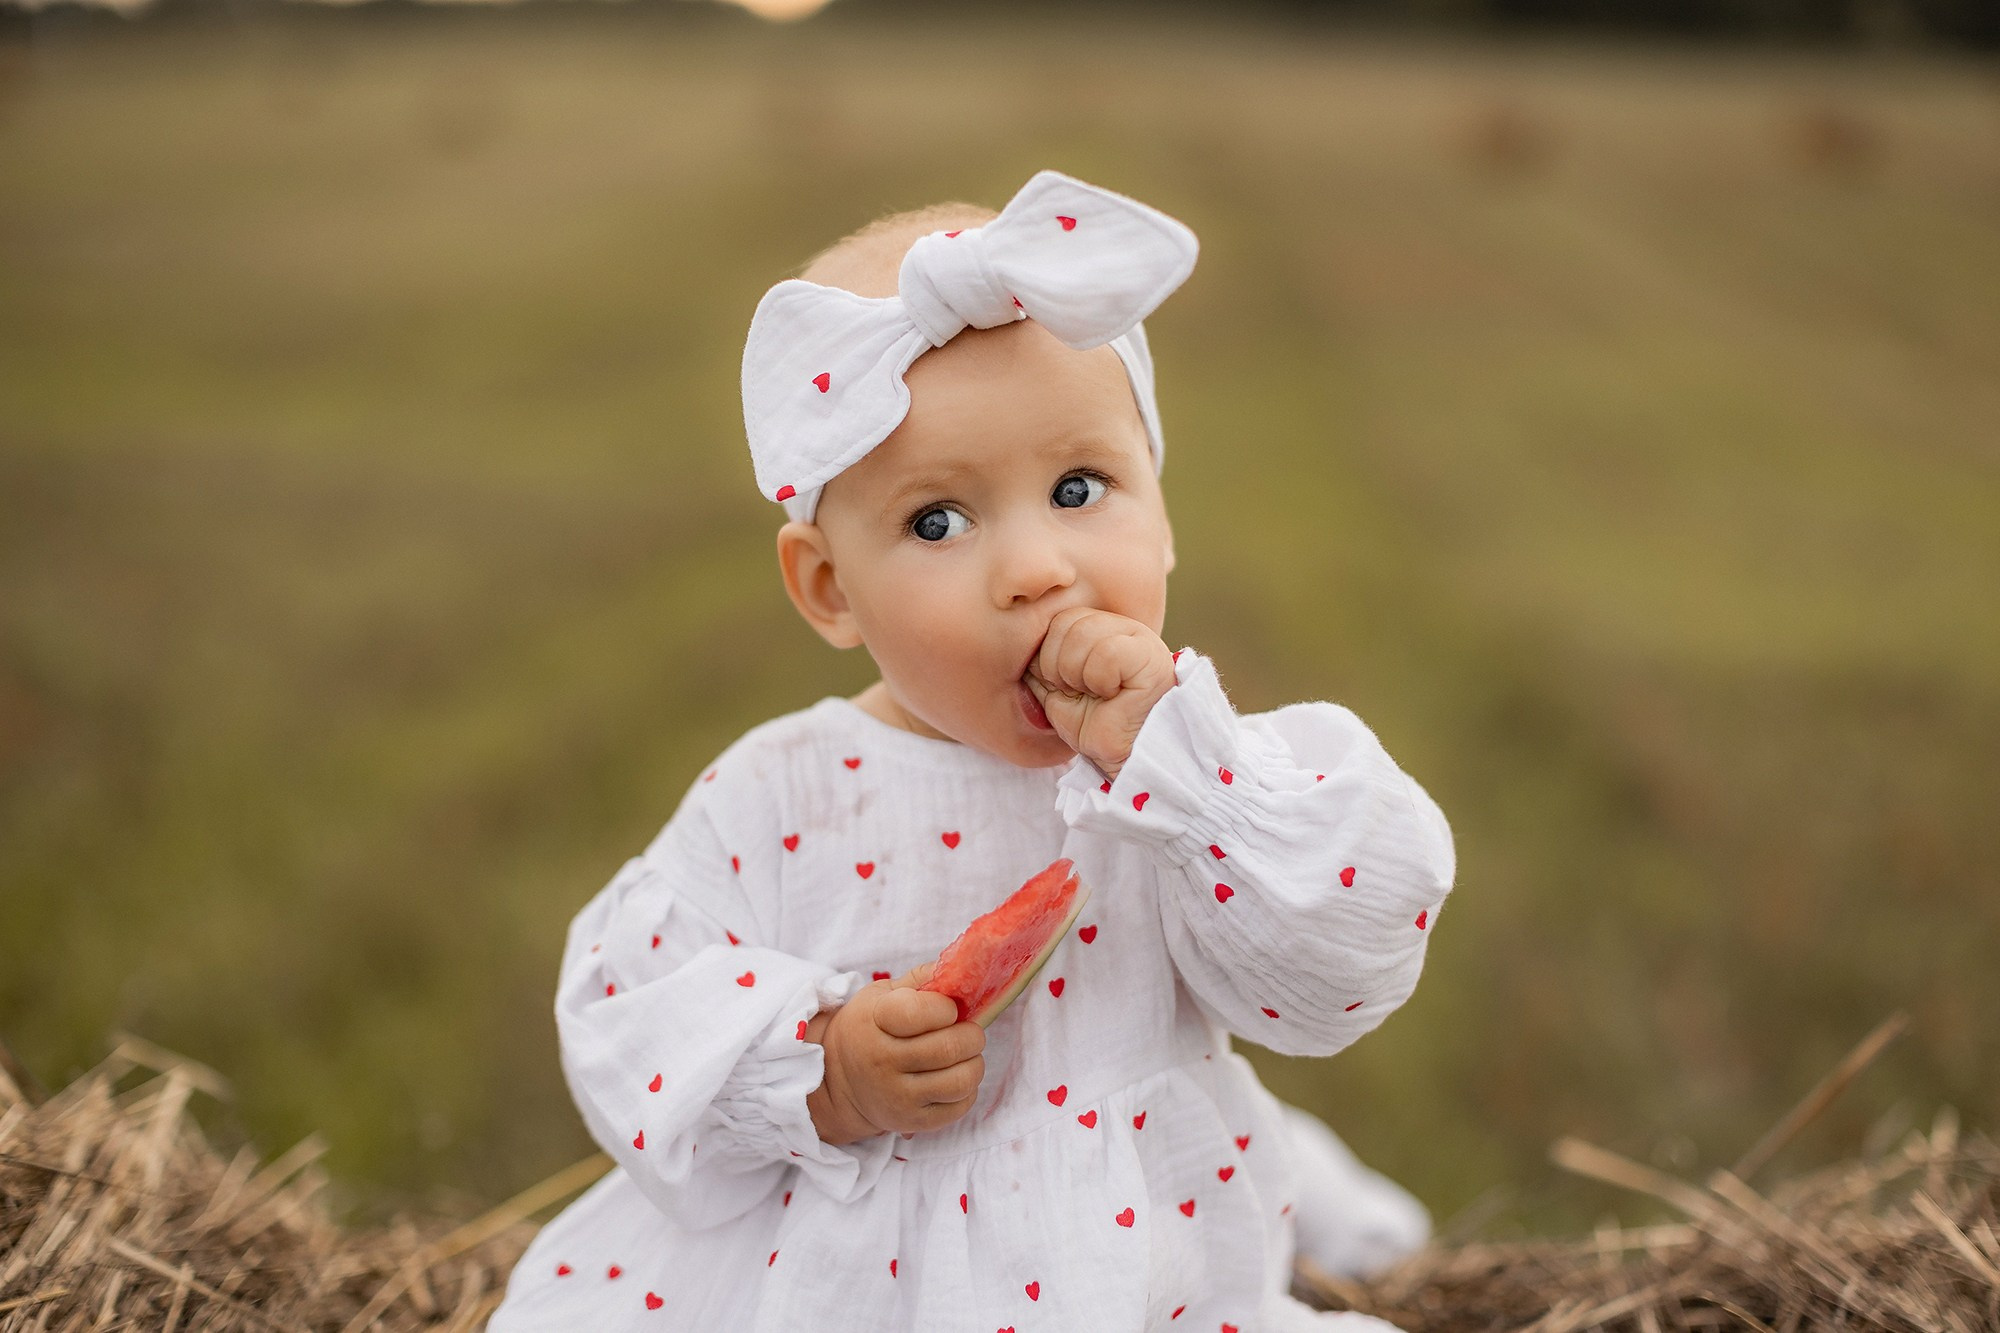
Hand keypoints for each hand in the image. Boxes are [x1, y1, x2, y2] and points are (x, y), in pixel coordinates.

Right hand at [805, 963, 985, 1144]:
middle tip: (967, 1031)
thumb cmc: (871, 1028)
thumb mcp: (882, 995)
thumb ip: (921, 979)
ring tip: (964, 1055)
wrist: (838, 1081)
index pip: (919, 1012)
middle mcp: (882, 1061)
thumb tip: (963, 966)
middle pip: (949, 1047)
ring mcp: (897, 1096)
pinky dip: (967, 1089)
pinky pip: (959, 1106)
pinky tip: (953, 1077)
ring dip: (974, 1063)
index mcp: (873, 1021)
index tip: (949, 1009)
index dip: (946, 1007)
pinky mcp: (911, 1122)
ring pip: (960, 1080)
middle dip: (971, 1035)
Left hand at [1023, 608, 1176, 781]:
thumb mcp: (1057, 691)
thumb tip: (1021, 645)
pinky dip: (1099, 680)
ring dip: (1077, 674)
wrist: (1125, 758)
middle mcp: (1120, 628)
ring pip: (1083, 633)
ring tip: (1096, 695)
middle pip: (1065, 622)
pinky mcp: (1150, 656)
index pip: (1057, 620)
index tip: (1064, 688)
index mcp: (1099, 630)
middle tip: (1079, 692)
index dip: (1048, 656)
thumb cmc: (1096, 727)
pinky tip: (1113, 696)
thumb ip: (1042, 664)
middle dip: (1058, 666)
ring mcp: (1138, 638)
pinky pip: (1106, 653)